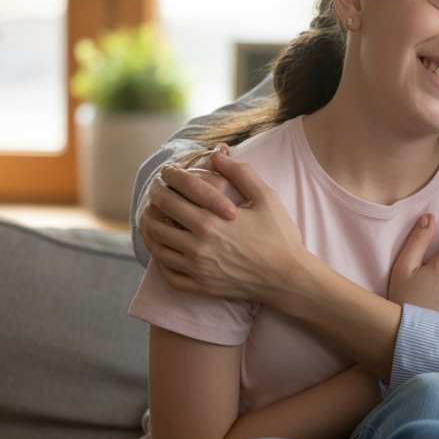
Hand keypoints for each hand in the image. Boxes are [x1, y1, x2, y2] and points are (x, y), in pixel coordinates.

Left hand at [144, 148, 318, 304]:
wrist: (288, 277)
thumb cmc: (279, 236)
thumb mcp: (266, 197)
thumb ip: (240, 172)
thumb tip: (217, 153)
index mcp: (212, 219)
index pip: (176, 191)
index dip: (168, 176)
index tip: (168, 171)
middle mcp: (198, 243)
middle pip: (159, 216)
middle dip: (155, 197)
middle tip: (158, 189)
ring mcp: (196, 266)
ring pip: (157, 245)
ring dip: (151, 227)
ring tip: (155, 216)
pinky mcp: (199, 285)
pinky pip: (167, 272)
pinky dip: (161, 258)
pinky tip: (166, 248)